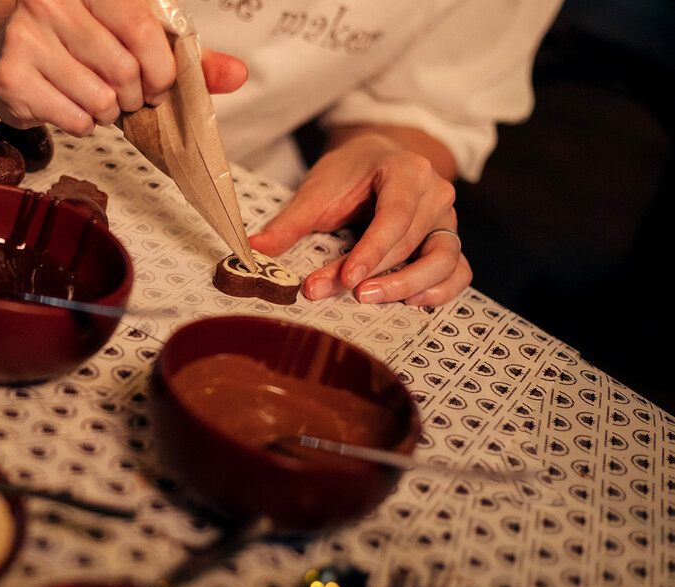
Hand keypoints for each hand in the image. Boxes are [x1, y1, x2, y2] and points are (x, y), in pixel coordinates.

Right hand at [0, 0, 246, 135]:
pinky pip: (74, 119)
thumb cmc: (70, 41)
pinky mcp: (11, 79)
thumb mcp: (127, 33)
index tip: (159, 83)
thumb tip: (237, 74)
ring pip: (100, 99)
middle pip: (123, 68)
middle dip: (135, 95)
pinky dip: (83, 124)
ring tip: (96, 99)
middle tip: (126, 95)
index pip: (140, 27)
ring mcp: (25, 40)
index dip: (160, 68)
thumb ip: (183, 54)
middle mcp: (49, 3)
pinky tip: (70, 106)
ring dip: (108, 112)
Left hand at [249, 128, 470, 305]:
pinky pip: (457, 272)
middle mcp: (436, 194)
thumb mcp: (317, 190)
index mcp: (407, 172)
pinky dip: (439, 291)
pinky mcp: (448, 242)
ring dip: (408, 286)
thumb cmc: (350, 174)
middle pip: (411, 242)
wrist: (378, 158)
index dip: (372, 250)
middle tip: (334, 292)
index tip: (346, 277)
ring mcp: (447, 219)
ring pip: (443, 260)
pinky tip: (409, 303)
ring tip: (369, 299)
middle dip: (372, 273)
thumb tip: (254, 250)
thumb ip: (289, 222)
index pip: (395, 216)